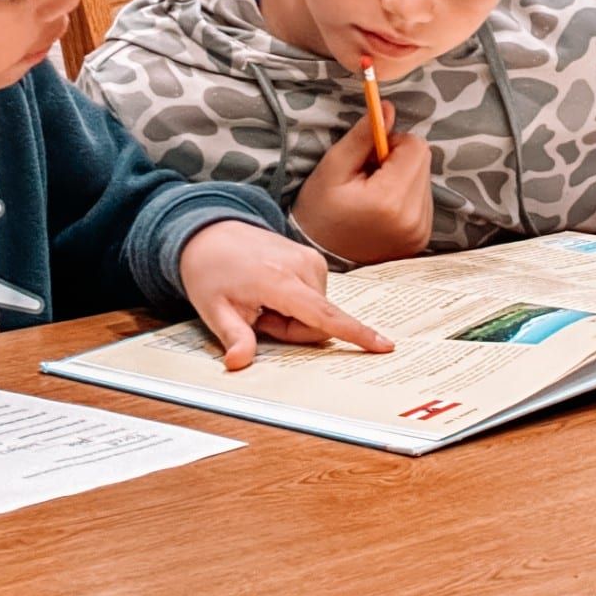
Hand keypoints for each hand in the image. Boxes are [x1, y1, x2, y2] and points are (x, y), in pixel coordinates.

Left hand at [178, 220, 393, 370]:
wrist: (211, 232)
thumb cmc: (211, 271)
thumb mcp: (213, 309)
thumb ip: (233, 337)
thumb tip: (237, 363)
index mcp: (279, 281)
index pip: (324, 314)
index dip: (355, 334)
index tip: (384, 346)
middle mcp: (302, 266)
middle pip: (316, 322)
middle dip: (289, 330)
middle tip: (257, 314)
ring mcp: (310, 260)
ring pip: (318, 311)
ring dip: (292, 316)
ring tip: (261, 299)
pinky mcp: (313, 259)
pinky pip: (315, 296)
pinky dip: (296, 301)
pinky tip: (271, 289)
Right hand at [290, 101, 434, 266]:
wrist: (318, 253)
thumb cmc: (319, 210)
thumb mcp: (333, 166)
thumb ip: (363, 136)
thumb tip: (388, 109)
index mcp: (390, 200)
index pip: (416, 147)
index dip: (392, 143)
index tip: (369, 157)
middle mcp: (412, 219)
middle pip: (423, 161)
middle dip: (397, 160)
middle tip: (368, 175)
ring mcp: (419, 232)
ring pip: (425, 179)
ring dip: (402, 178)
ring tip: (372, 194)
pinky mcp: (421, 239)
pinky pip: (424, 200)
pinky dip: (405, 196)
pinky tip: (381, 207)